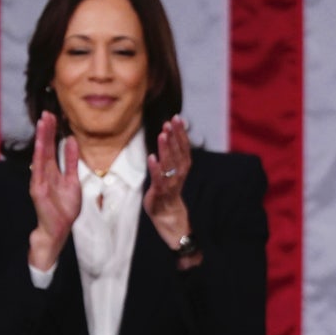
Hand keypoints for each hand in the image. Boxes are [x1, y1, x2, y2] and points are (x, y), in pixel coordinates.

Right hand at [27, 111, 80, 269]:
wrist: (58, 228)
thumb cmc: (64, 207)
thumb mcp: (72, 180)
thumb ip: (71, 161)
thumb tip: (73, 141)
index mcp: (52, 170)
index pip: (52, 147)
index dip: (52, 132)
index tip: (53, 116)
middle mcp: (43, 173)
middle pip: (45, 147)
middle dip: (46, 130)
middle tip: (47, 113)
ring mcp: (39, 180)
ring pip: (41, 156)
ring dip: (42, 139)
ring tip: (43, 124)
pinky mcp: (37, 190)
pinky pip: (39, 171)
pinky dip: (40, 157)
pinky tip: (42, 146)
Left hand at [143, 115, 193, 252]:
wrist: (168, 216)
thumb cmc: (167, 191)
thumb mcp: (171, 171)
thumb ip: (171, 155)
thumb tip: (168, 134)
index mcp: (182, 168)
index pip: (183, 147)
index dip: (181, 133)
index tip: (177, 119)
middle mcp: (179, 174)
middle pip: (178, 152)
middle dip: (175, 136)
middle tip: (170, 121)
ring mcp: (170, 183)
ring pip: (170, 164)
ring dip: (166, 149)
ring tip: (162, 134)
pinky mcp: (160, 192)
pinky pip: (158, 179)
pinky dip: (155, 168)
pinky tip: (151, 157)